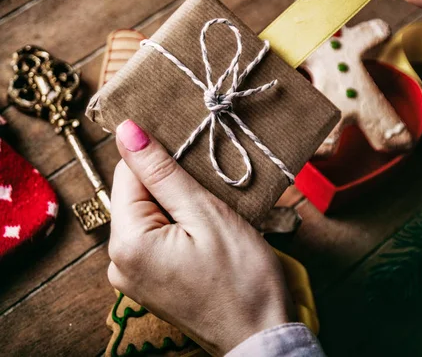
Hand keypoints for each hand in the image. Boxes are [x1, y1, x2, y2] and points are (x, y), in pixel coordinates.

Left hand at [107, 120, 292, 355]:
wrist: (261, 333)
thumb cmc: (242, 277)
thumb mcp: (206, 214)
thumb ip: (163, 172)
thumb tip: (127, 131)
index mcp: (127, 242)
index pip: (129, 173)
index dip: (163, 159)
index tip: (196, 164)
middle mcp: (118, 260)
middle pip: (137, 195)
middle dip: (172, 185)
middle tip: (211, 194)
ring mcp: (131, 274)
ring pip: (149, 214)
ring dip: (178, 205)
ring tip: (212, 217)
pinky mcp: (147, 281)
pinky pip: (155, 237)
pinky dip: (178, 226)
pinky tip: (206, 234)